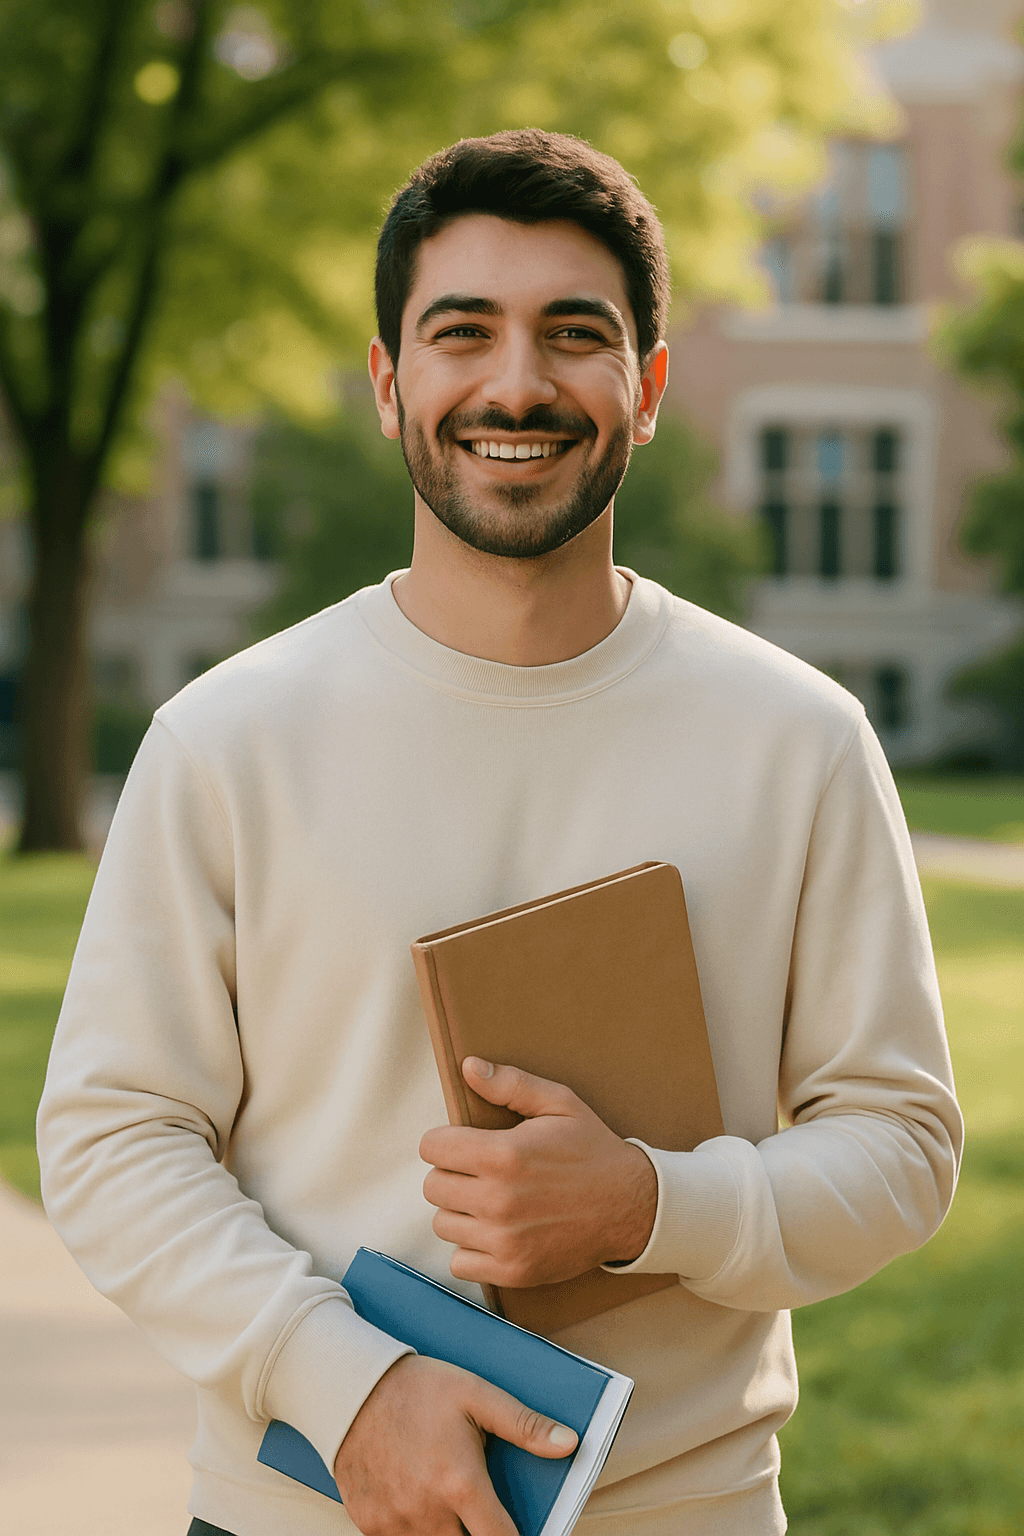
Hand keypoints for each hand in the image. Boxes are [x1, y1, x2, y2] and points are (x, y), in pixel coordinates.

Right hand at [333, 1354, 576, 1535]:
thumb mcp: (477, 1396)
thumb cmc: (416, 1387)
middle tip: (475, 1505)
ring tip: (447, 1500)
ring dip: (446, 1531)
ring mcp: (394, 1523)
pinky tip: (416, 1500)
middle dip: (476, 1532)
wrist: (350, 1384)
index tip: (519, 1530)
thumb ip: (525, 1425)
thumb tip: (569, 1443)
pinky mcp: (369, 1522)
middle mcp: (427, 1513)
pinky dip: (413, 1528)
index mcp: (460, 1485)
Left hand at [420, 1058, 657, 1288]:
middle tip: (482, 1172)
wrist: (633, 1206)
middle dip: (452, 1174)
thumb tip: (469, 1067)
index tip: (463, 1144)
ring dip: (461, 1212)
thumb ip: (511, 1084)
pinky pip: (460, 1262)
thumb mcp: (559, 1104)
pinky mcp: (512, 1271)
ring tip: (492, 1201)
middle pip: (432, 1186)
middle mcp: (498, 1200)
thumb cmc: (592, 1150)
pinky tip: (497, 1232)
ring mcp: (504, 1240)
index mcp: (503, 1155)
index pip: (431, 1147)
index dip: (445, 1141)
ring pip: (443, 1224)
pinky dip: (472, 1249)